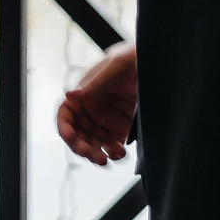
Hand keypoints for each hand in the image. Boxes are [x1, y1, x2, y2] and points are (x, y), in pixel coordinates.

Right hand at [55, 42, 137, 165]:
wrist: (155, 64)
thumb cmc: (131, 60)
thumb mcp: (114, 68)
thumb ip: (94, 83)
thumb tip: (70, 94)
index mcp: (83, 95)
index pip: (65, 115)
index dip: (64, 128)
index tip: (70, 138)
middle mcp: (90, 111)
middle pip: (78, 135)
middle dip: (81, 148)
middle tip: (92, 156)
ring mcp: (105, 122)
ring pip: (93, 145)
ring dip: (96, 155)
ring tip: (105, 160)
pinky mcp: (121, 130)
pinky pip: (112, 147)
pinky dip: (113, 154)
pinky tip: (120, 153)